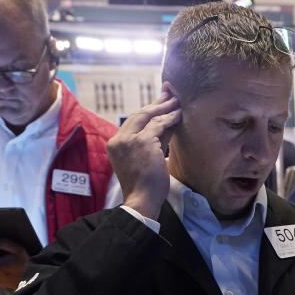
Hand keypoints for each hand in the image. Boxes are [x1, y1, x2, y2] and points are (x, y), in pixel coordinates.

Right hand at [107, 88, 180, 219]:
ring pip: (149, 117)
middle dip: (156, 103)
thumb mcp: (144, 159)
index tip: (159, 104)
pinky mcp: (143, 142)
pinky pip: (159, 125)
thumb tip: (166, 125)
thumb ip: (152, 142)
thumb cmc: (145, 185)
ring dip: (165, 108)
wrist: (142, 200)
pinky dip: (170, 118)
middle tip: (169, 94)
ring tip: (177, 101)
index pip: (133, 122)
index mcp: (115, 144)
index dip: (148, 111)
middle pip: (139, 114)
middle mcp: (119, 139)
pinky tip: (179, 114)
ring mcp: (130, 140)